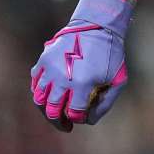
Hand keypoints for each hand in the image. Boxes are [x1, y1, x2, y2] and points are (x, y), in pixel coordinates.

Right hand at [30, 0, 135, 131]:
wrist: (98, 27)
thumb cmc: (111, 55)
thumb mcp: (118, 80)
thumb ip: (105, 103)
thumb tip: (88, 120)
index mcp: (82, 84)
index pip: (74, 113)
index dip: (77, 119)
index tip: (81, 118)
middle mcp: (63, 78)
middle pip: (52, 110)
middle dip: (59, 121)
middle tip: (65, 126)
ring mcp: (50, 69)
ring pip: (39, 99)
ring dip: (46, 109)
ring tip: (55, 113)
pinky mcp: (43, 60)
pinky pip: (34, 82)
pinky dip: (39, 92)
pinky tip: (48, 95)